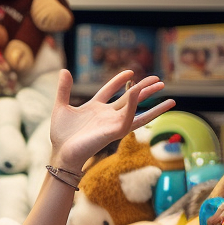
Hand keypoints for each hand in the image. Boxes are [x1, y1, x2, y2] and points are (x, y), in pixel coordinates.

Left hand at [49, 69, 174, 171]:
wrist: (61, 154)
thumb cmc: (61, 136)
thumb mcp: (61, 107)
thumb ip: (63, 90)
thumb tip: (63, 70)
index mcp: (94, 108)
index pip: (110, 90)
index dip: (119, 80)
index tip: (130, 71)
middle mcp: (106, 115)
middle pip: (129, 98)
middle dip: (144, 89)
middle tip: (159, 80)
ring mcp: (111, 123)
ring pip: (135, 109)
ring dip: (148, 98)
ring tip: (162, 87)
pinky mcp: (113, 133)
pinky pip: (128, 119)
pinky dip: (133, 107)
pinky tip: (138, 95)